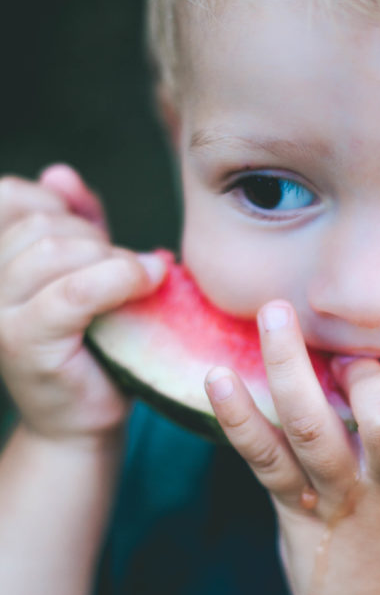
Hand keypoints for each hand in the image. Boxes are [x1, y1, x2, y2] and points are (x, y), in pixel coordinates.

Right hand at [0, 165, 165, 445]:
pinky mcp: (24, 342)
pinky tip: (151, 280)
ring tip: (138, 282)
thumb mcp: (83, 271)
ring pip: (59, 250)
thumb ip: (73, 223)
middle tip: (127, 273)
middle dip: (97, 240)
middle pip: (44, 224)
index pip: (11, 196)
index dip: (61, 205)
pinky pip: (76, 291)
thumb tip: (59, 174)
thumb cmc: (90, 346)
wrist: (82, 420)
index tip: (94, 238)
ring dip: (113, 259)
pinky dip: (122, 278)